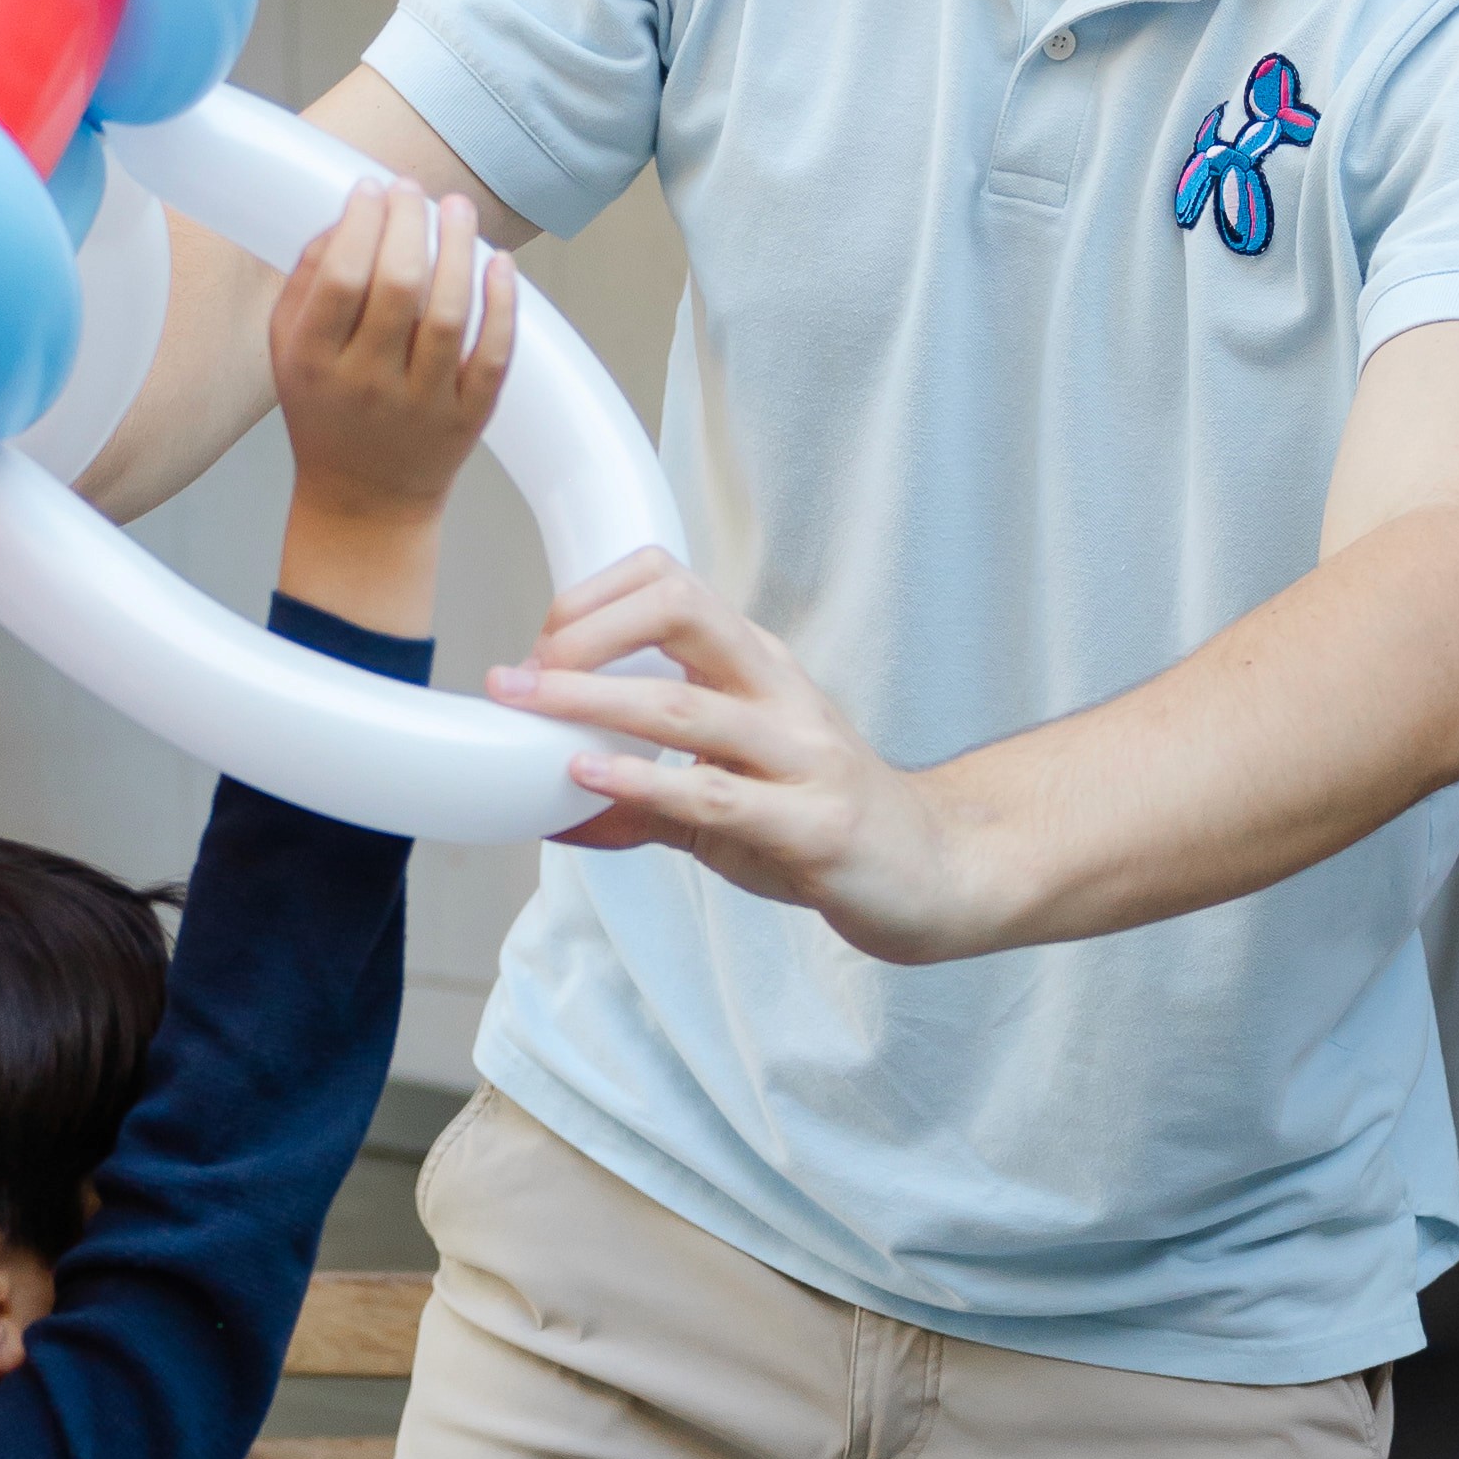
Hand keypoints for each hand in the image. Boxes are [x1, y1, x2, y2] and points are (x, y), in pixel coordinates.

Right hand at [269, 179, 517, 639]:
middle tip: (414, 191)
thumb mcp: (289, 352)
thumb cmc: (325, 410)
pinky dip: (503, 304)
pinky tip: (499, 261)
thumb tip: (349, 214)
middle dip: (409, 224)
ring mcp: (422, 403)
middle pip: (397, 287)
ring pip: (449, 314)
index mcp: (313, 363)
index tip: (373, 189)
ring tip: (458, 207)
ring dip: (457, 249)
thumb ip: (306, 281)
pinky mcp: (469, 417)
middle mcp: (366, 384)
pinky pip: (494, 354)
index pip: (340, 278)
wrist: (364, 502)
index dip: (361, 223)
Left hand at [488, 557, 971, 957]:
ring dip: (593, 702)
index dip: (595, 601)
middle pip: (681, 610)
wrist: (937, 874)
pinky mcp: (814, 825)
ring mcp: (802, 755)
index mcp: (757, 668)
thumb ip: (643, 799)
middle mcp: (779, 693)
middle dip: (588, 628)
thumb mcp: (727, 801)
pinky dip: (643, 783)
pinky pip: (715, 796)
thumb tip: (549, 809)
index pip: (672, 585)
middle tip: (521, 670)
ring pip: (686, 706)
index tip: (542, 648)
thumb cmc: (824, 823)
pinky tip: (589, 779)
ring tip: (528, 704)